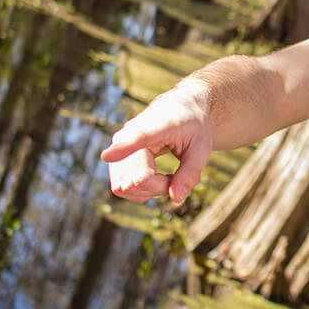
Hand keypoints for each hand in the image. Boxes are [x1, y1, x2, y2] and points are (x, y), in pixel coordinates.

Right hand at [101, 89, 211, 203]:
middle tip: (177, 177)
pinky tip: (155, 178)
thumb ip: (190, 173)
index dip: (122, 149)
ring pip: (125, 188)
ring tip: (166, 177)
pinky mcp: (114, 160)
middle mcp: (128, 134)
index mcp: (155, 126)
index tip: (107, 156)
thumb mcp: (201, 148)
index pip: (137, 138)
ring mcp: (117, 148)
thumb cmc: (191, 128)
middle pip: (138, 180)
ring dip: (149, 191)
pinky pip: (121, 189)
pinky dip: (140, 191)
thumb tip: (176, 198)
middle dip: (160, 188)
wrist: (177, 110)